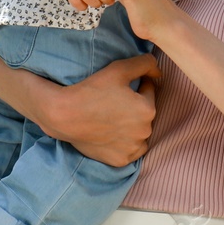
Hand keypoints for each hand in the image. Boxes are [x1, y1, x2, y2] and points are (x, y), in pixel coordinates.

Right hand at [42, 53, 159, 165]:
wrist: (65, 115)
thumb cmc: (92, 90)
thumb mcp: (119, 69)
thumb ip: (145, 64)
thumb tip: (158, 71)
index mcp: (147, 109)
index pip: (149, 91)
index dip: (136, 85)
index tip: (120, 86)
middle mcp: (145, 131)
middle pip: (145, 113)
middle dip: (135, 106)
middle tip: (114, 102)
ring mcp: (132, 148)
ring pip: (140, 133)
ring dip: (133, 126)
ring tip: (113, 118)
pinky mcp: (121, 161)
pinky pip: (130, 150)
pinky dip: (125, 144)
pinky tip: (112, 135)